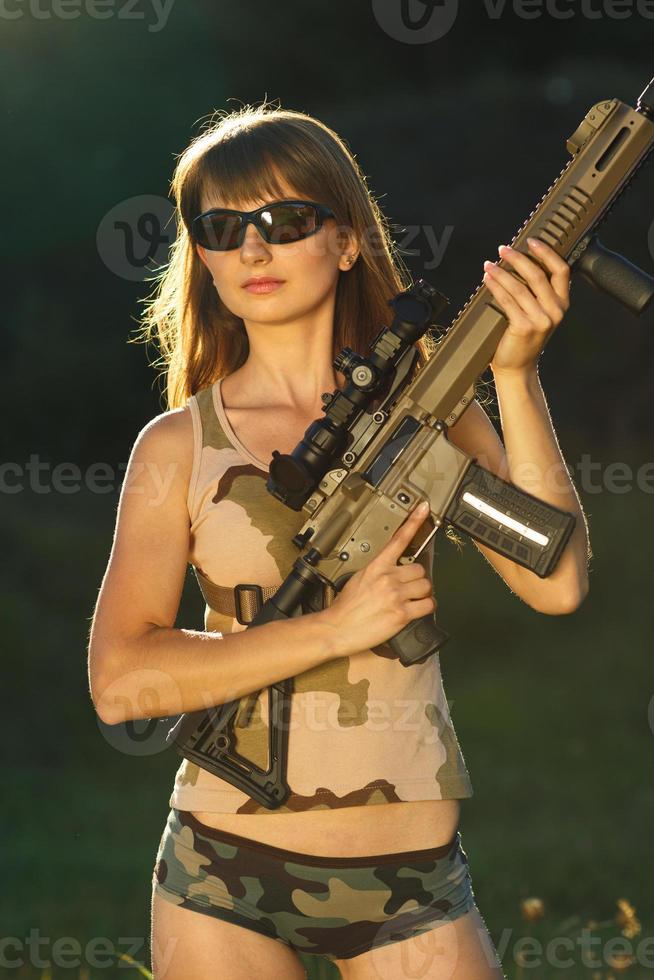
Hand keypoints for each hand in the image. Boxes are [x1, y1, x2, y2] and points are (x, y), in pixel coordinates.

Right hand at [320, 501, 435, 658]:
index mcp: (376, 566)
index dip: (414, 521)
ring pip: (426, 586)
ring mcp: (396, 595)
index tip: (424, 508)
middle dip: (416, 579)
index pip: (399, 539)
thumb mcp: (359, 579)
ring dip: (422, 593)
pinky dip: (426, 607)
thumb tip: (393, 572)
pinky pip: (427, 605)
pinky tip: (418, 609)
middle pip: (420, 569)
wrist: (337, 628)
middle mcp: (388, 578)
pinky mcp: (401, 614)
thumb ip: (378, 571)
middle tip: (408, 588)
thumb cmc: (345, 607)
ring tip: (412, 600)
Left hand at [483, 238, 570, 375]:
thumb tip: (519, 263)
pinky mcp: (524, 327)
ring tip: (489, 264)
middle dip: (518, 258)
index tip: (532, 240)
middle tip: (503, 249)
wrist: (517, 368)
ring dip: (502, 271)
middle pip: (538, 275)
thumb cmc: (524, 340)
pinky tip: (488, 279)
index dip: (547, 252)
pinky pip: (507, 300)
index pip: (561, 270)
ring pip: (519, 287)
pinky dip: (495, 286)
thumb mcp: (539, 315)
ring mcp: (540, 320)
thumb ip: (538, 294)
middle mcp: (555, 311)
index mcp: (562, 304)